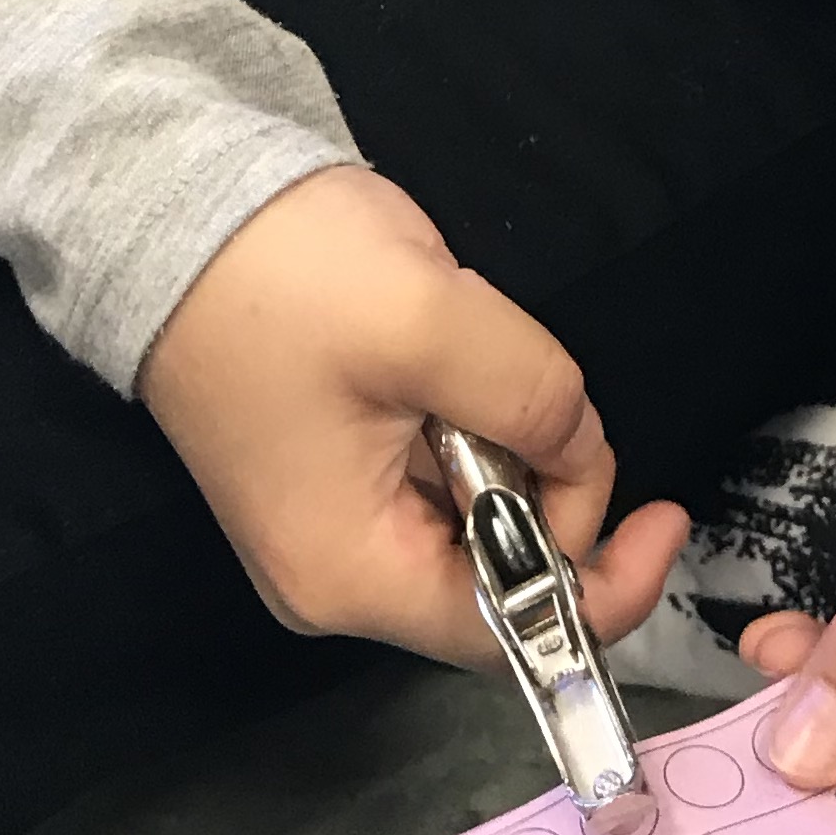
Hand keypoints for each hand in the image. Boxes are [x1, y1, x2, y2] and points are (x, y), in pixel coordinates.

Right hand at [139, 166, 689, 665]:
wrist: (168, 205)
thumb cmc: (286, 276)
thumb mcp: (435, 326)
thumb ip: (540, 402)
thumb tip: (583, 453)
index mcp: (350, 575)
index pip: (510, 629)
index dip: (604, 584)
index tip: (667, 514)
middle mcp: (333, 577)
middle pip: (495, 575)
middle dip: (549, 489)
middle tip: (544, 388)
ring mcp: (326, 525)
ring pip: (472, 519)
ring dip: (505, 445)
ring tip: (462, 349)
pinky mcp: (327, 474)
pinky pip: (434, 478)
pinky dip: (468, 426)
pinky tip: (440, 357)